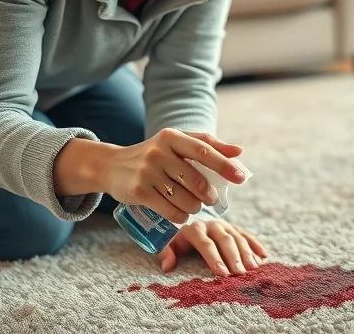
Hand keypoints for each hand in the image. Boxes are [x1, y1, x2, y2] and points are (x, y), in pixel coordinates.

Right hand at [103, 128, 246, 224]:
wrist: (112, 166)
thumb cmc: (154, 155)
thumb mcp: (176, 143)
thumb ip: (207, 145)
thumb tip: (239, 152)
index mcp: (171, 136)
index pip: (204, 150)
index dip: (224, 165)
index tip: (241, 177)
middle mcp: (158, 152)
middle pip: (197, 180)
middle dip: (209, 195)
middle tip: (211, 199)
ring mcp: (147, 172)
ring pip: (186, 200)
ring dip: (195, 208)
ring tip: (193, 206)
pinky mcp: (139, 192)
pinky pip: (171, 212)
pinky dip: (181, 217)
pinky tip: (180, 214)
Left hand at [157, 219, 267, 276]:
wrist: (184, 223)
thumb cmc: (176, 240)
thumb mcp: (166, 244)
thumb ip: (165, 253)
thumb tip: (167, 267)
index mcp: (194, 229)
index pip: (206, 244)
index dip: (214, 259)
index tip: (222, 274)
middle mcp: (211, 225)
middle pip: (225, 240)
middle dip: (234, 258)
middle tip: (241, 274)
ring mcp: (224, 225)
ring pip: (238, 238)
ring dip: (247, 253)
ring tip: (253, 269)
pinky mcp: (233, 227)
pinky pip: (246, 235)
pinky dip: (255, 245)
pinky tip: (264, 257)